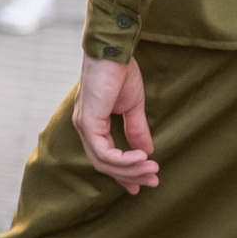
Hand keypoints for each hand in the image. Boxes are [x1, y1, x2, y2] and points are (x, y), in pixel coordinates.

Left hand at [72, 57, 157, 192]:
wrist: (114, 53)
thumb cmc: (120, 73)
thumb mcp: (132, 107)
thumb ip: (136, 129)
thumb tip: (148, 151)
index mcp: (93, 125)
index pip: (105, 158)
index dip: (123, 173)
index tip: (141, 184)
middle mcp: (84, 128)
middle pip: (104, 165)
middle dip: (130, 176)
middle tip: (153, 182)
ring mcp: (84, 126)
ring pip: (104, 163)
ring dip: (131, 169)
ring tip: (152, 169)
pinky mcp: (87, 122)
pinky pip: (104, 153)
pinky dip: (124, 159)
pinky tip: (142, 157)